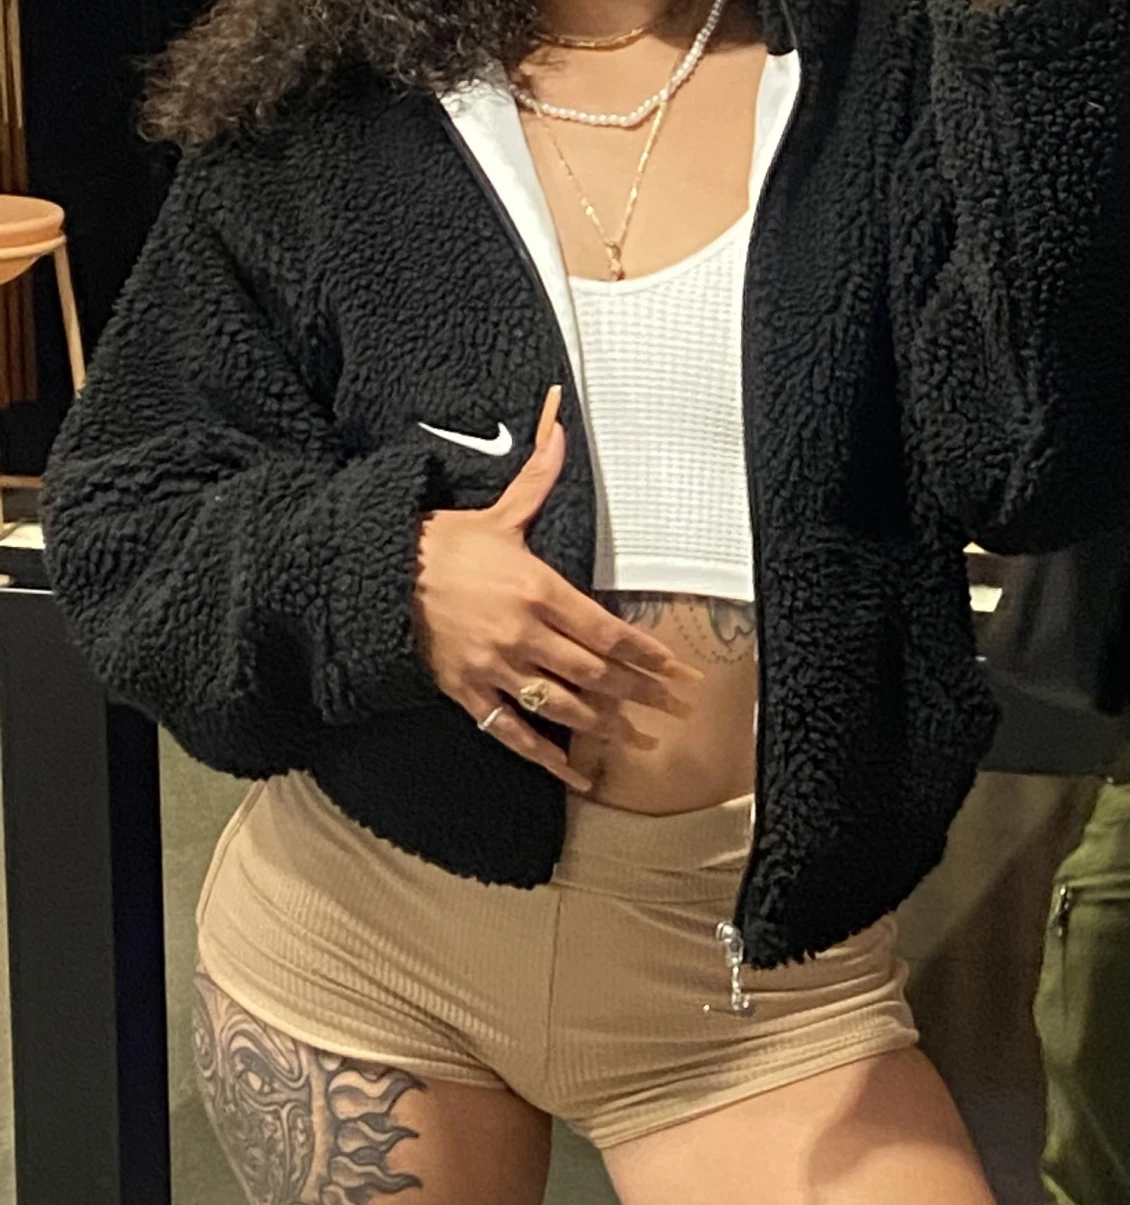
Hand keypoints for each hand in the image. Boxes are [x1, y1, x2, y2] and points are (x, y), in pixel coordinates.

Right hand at [412, 387, 699, 791]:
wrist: (378, 575)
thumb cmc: (444, 543)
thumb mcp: (498, 515)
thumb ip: (538, 481)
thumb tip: (560, 431)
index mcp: (540, 590)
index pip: (608, 631)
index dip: (647, 656)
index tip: (677, 673)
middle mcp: (524, 635)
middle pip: (595, 673)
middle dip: (638, 694)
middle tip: (673, 710)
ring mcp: (497, 668)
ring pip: (563, 705)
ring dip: (604, 726)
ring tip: (637, 739)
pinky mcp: (469, 691)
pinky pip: (514, 732)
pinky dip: (548, 757)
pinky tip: (577, 773)